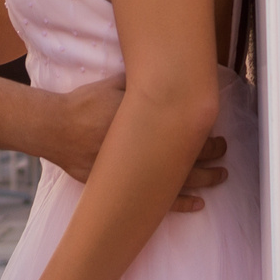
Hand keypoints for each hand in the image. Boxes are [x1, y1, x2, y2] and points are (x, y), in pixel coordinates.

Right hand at [44, 78, 228, 209]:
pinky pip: (156, 200)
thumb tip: (165, 75)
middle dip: (209, 153)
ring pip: (178, 180)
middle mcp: (141, 149)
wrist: (55, 128)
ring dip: (203, 178)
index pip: (183, 129)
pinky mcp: (122, 187)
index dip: (204, 132)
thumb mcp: (114, 84)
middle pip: (186, 155)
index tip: (217, 130)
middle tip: (224, 150)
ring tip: (220, 176)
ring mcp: (132, 172)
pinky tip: (198, 203)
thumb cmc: (84, 103)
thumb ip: (139, 84)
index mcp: (142, 121)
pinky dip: (180, 203)